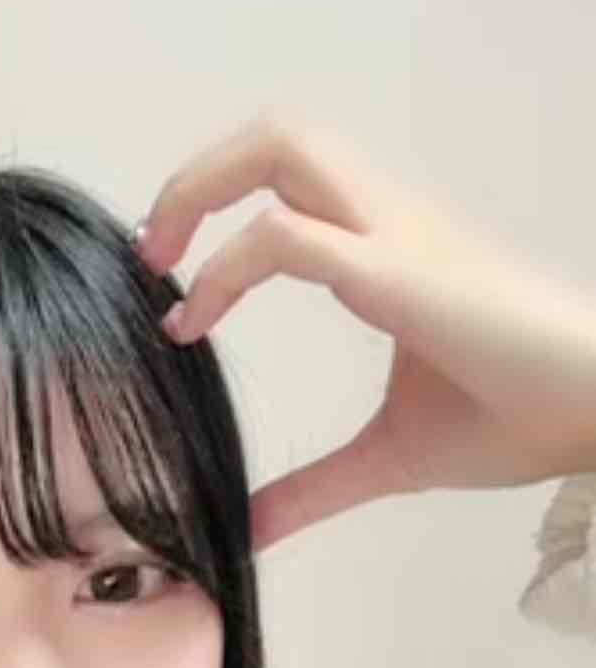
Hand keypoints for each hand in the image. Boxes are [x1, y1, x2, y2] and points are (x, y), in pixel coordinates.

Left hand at [136, 110, 595, 553]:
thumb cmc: (515, 418)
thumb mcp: (390, 459)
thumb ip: (313, 491)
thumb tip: (249, 531)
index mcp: (387, 248)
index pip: (290, 183)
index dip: (217, 214)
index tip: (174, 297)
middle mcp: (386, 221)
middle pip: (278, 136)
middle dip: (197, 178)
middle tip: (152, 257)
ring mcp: (394, 236)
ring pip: (283, 146)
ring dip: (203, 191)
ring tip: (164, 267)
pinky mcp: (398, 271)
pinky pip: (288, 237)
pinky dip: (227, 268)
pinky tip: (195, 321)